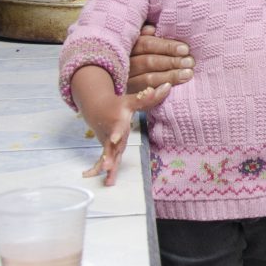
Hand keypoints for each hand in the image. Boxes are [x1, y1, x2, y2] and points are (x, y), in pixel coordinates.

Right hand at [73, 66, 168, 186]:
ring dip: (106, 165)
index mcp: (118, 122)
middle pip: (111, 146)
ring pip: (108, 155)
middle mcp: (112, 134)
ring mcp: (108, 142)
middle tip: (107, 166)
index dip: (117, 133)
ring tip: (105, 177)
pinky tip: (98, 179)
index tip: (115, 138)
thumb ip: (149, 96)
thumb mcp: (132, 100)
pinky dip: (99, 169)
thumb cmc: (118, 105)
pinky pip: (104, 160)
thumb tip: (168, 87)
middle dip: (109, 156)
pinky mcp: (107, 148)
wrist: (97, 108)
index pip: (118, 128)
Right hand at [126, 24, 193, 96]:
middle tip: (190, 62)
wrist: (118, 84)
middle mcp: (124, 64)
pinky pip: (144, 95)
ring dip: (170, 76)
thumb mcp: (139, 44)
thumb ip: (144, 36)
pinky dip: (158, 92)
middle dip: (172, 61)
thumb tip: (152, 29)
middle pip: (148, 61)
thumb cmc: (139, 58)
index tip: (185, 49)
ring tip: (188, 74)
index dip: (167, 46)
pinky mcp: (128, 96)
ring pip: (147, 78)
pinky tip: (170, 88)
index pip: (147, 44)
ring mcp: (125, 81)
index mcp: (127, 47)